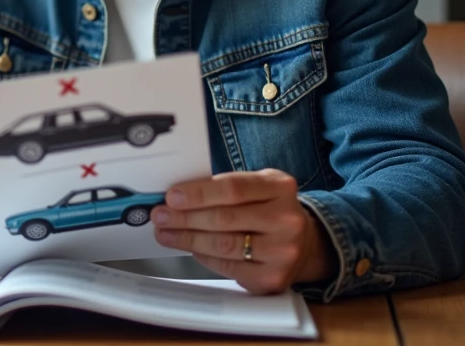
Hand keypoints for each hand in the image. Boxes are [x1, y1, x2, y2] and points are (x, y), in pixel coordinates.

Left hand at [151, 169, 335, 293]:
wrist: (305, 244)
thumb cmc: (269, 209)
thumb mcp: (258, 187)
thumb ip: (225, 188)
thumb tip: (177, 196)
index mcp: (280, 187)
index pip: (233, 188)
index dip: (199, 193)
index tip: (171, 196)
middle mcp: (287, 219)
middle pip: (224, 218)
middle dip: (185, 217)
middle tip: (159, 215)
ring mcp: (283, 252)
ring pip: (223, 245)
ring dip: (188, 238)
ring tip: (166, 232)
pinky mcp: (272, 278)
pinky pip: (228, 266)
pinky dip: (204, 256)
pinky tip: (190, 248)